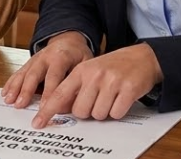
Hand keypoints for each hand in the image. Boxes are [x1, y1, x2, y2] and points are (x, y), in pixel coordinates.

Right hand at [2, 31, 91, 110]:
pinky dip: (11, 83)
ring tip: (9, 101)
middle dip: (27, 90)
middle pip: (34, 74)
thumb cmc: (78, 56)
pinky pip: (18, 72)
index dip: (49, 92)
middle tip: (21, 105)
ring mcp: (35, 58)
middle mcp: (46, 56)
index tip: (45, 107)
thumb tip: (67, 106)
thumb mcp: (85, 65)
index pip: (54, 76)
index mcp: (61, 56)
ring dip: (15, 87)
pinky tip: (5, 93)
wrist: (69, 40)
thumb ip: (77, 84)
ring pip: (24, 73)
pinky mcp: (29, 62)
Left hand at [32, 42, 161, 124]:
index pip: (59, 94)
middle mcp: (94, 75)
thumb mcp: (90, 71)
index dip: (47, 111)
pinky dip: (118, 111)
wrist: (141, 57)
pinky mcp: (128, 90)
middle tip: (97, 100)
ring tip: (110, 97)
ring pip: (98, 115)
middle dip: (88, 111)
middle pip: (80, 111)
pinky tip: (121, 99)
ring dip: (104, 111)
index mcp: (81, 71)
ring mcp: (111, 82)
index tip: (38, 122)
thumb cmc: (113, 67)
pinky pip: (116, 114)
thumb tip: (59, 108)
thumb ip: (74, 88)